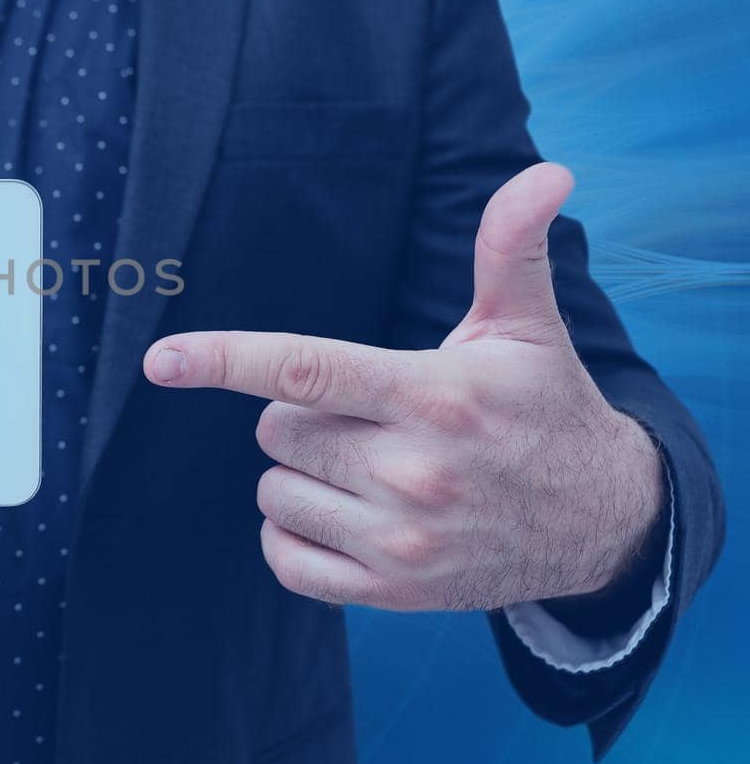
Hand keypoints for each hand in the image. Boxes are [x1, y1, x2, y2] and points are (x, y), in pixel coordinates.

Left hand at [144, 163, 663, 610]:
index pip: (306, 367)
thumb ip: (511, 247)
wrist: (603, 524)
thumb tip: (546, 171)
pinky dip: (294, 536)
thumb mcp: (527, 327)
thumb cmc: (544, 408)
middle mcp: (414, 470)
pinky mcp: (394, 593)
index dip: (224, 358)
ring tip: (366, 467)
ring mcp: (402, 539)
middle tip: (365, 416)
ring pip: (273, 491)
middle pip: (276, 428)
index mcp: (434, 393)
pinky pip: (285, 560)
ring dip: (300, 475)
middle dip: (300, 415)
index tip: (161, 359)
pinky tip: (344, 516)